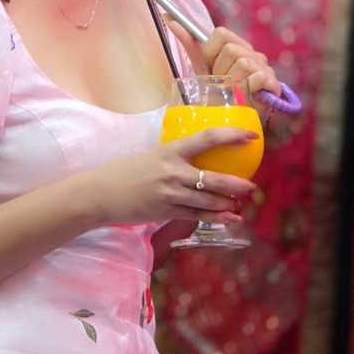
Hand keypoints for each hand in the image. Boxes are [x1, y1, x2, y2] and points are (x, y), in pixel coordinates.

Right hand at [91, 126, 258, 225]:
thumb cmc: (125, 172)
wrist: (101, 194)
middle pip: (214, 178)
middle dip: (237, 184)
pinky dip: (216, 217)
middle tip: (252, 186)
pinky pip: (197, 215)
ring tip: (240, 204)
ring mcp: (170, 194)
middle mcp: (173, 172)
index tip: (250, 135)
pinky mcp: (167, 211)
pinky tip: (230, 218)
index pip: (207, 138)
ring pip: (208, 200)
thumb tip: (198, 157)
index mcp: (169, 151)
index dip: (231, 135)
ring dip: (228, 203)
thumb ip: (174, 158)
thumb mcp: (151, 156)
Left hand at [167, 22, 280, 98]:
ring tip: (231, 93)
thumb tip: (169, 19)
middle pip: (231, 49)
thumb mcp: (201, 68)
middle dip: (220, 70)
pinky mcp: (272, 81)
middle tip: (221, 84)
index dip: (211, 51)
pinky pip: (256, 77)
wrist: (234, 117)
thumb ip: (190, 44)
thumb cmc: (217, 91)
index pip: (221, 33)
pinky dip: (245, 89)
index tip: (210, 68)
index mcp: (234, 47)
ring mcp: (263, 66)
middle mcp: (251, 53)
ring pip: (242, 63)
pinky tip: (244, 97)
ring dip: (232, 82)